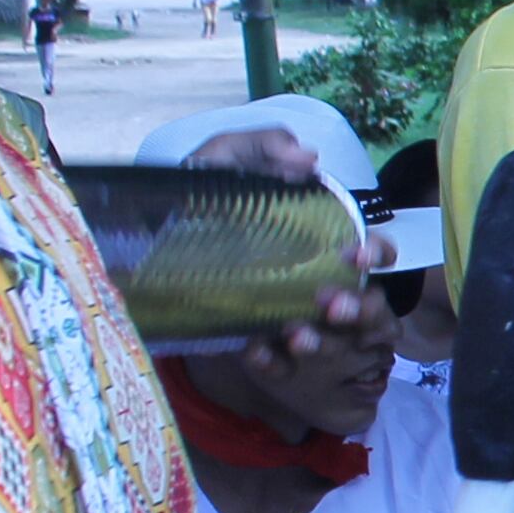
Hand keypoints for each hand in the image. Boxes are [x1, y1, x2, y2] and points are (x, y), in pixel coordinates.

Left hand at [182, 125, 385, 358]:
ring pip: (331, 341)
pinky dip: (271, 361)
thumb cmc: (192, 202)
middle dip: (359, 307)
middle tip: (332, 305)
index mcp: (318, 242)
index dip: (376, 254)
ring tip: (296, 335)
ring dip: (321, 340)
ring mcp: (288, 318)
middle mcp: (313, 283)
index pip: (371, 253)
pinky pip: (278, 366)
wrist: (137, 255)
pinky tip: (255, 350)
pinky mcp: (255, 348)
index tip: (356, 256)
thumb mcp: (220, 160)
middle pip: (365, 302)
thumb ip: (261, 145)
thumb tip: (308, 159)